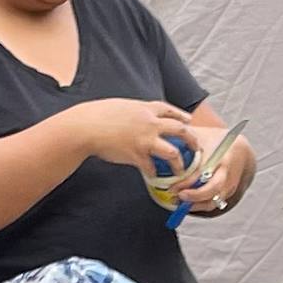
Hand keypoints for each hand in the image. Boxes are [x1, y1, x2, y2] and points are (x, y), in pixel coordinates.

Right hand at [70, 97, 201, 174]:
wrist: (86, 126)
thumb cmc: (99, 115)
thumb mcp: (122, 106)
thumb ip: (136, 112)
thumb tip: (140, 115)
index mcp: (146, 109)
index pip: (170, 111)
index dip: (182, 116)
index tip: (189, 121)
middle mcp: (150, 123)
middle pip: (180, 130)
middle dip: (192, 140)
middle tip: (196, 148)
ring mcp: (145, 140)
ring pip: (173, 152)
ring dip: (179, 163)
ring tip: (181, 170)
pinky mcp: (136, 155)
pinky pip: (152, 167)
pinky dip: (154, 173)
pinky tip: (154, 176)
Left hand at [175, 131, 255, 213]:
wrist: (239, 150)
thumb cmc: (216, 141)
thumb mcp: (202, 137)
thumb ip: (186, 141)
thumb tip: (164, 144)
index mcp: (221, 159)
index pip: (204, 175)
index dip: (188, 183)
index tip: (173, 188)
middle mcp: (227, 175)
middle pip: (212, 191)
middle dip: (193, 197)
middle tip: (176, 198)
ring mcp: (228, 186)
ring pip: (212, 202)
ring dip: (194, 206)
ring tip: (177, 204)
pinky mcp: (227, 194)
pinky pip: (212, 204)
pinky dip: (198, 206)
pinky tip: (185, 203)